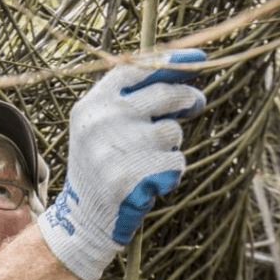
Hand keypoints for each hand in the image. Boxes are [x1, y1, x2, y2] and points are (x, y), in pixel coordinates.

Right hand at [39, 48, 206, 279]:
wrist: (82, 219)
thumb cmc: (100, 168)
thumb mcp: (100, 128)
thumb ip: (130, 102)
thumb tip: (184, 79)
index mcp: (91, 106)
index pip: (135, 69)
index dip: (170, 62)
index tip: (197, 60)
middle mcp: (102, 122)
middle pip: (165, 95)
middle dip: (187, 99)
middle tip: (196, 104)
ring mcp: (116, 150)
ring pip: (172, 132)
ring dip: (171, 147)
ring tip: (148, 162)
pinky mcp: (132, 177)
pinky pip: (175, 164)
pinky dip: (171, 174)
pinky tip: (149, 184)